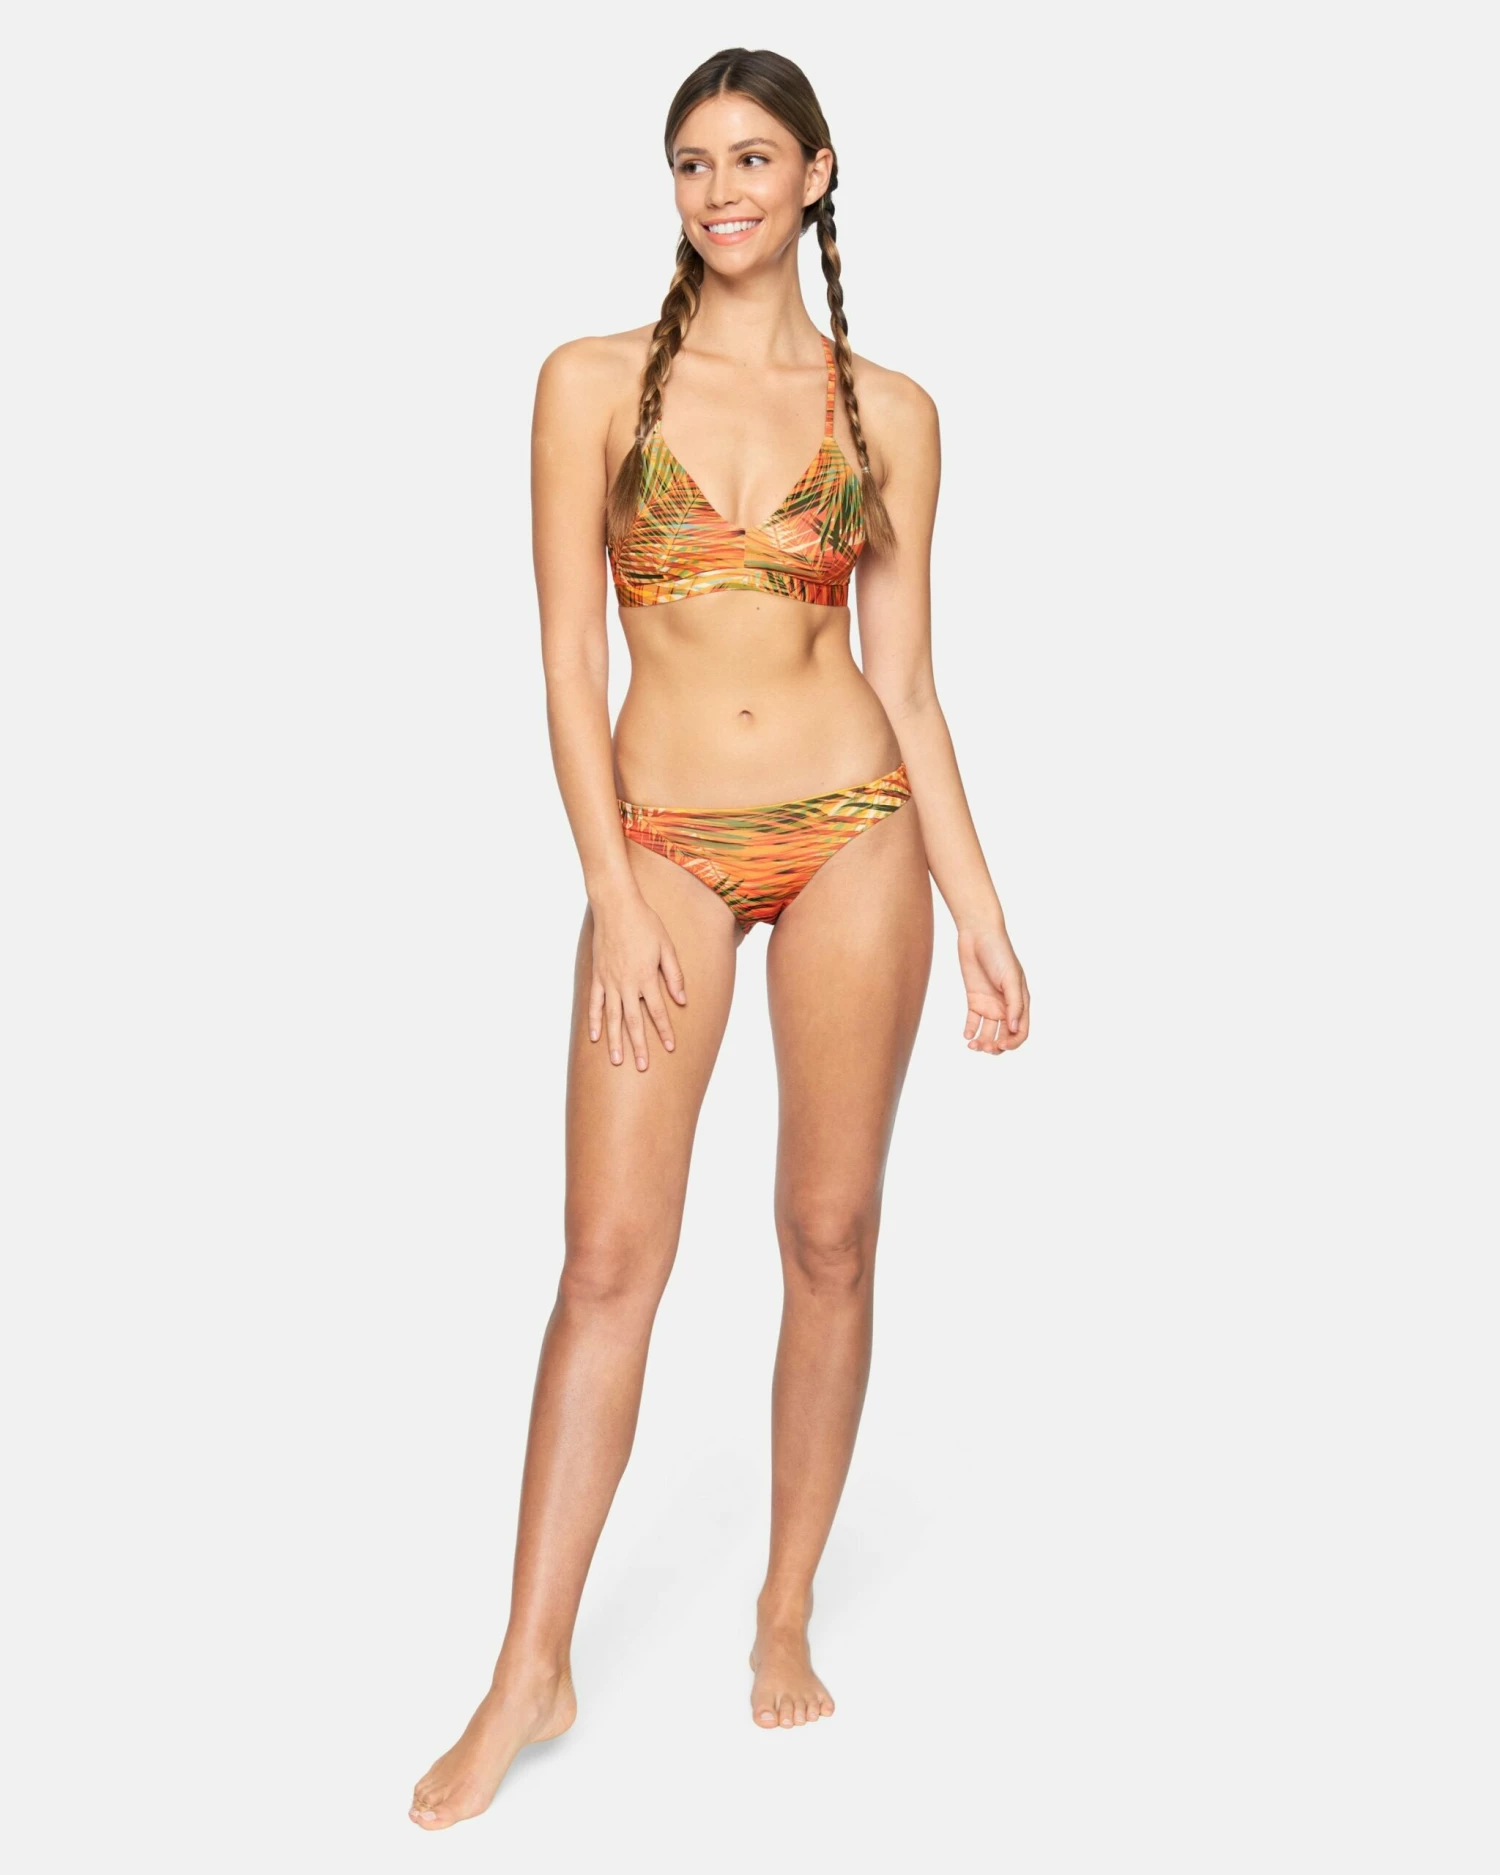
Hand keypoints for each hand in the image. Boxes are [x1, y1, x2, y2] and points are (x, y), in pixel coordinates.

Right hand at [588, 891, 687, 1070]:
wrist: (615, 906)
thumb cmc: (645, 923)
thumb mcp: (667, 947)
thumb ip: (674, 975)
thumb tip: (682, 1000)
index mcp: (646, 976)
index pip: (658, 1011)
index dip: (664, 1031)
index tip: (669, 1048)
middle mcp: (627, 983)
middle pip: (633, 1021)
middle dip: (639, 1046)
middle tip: (642, 1068)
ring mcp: (609, 981)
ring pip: (613, 1017)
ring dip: (615, 1041)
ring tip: (617, 1061)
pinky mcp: (597, 976)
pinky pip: (596, 1004)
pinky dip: (595, 1021)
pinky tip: (596, 1037)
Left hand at [959, 924, 1029, 1054]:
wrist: (978, 934)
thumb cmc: (999, 953)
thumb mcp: (1010, 978)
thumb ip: (1014, 1004)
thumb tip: (1013, 1028)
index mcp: (1020, 1001)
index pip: (1021, 1031)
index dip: (1013, 1042)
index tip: (1001, 1045)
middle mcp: (1006, 1006)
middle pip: (1004, 1035)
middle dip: (996, 1046)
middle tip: (984, 1047)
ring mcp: (990, 1003)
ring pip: (988, 1032)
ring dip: (982, 1042)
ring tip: (972, 1045)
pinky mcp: (974, 999)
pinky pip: (973, 1021)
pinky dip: (970, 1031)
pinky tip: (966, 1035)